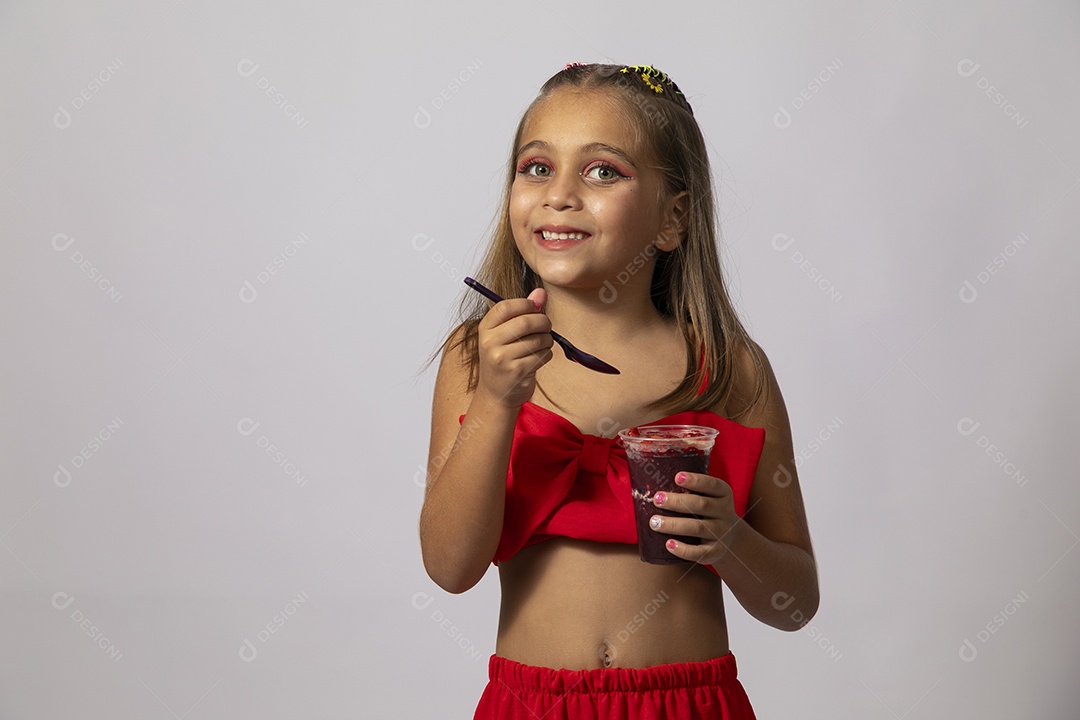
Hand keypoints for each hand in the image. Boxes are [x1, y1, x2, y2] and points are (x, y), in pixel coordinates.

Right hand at [475, 287, 552, 408]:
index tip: (536, 307)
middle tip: (546, 326)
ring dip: (546, 340)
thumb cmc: (503, 358)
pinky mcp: (516, 372)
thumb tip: (541, 292)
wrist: (496, 392)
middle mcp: (490, 343)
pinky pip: (542, 355)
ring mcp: (502, 359)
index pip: (505, 307)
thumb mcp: (506, 333)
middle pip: (525, 322)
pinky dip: (546, 354)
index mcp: (485, 328)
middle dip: (543, 322)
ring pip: (537, 339)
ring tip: (540, 344)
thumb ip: (523, 311)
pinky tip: (537, 358)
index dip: (526, 303)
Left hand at [649, 472, 741, 566]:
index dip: (695, 480)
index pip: (711, 484)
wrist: (728, 539)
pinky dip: (683, 549)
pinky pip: (699, 552)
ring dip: (674, 524)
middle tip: (657, 499)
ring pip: (697, 528)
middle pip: (701, 505)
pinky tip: (669, 544)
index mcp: (723, 494)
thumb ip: (688, 491)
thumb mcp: (706, 497)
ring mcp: (721, 533)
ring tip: (654, 522)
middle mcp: (725, 512)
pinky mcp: (715, 552)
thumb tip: (653, 486)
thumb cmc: (706, 512)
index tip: (676, 477)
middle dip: (677, 502)